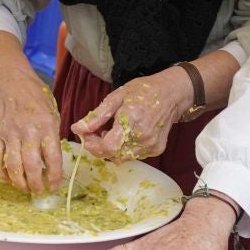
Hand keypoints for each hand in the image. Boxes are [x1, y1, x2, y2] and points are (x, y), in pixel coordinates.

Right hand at [0, 73, 64, 193]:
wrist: (12, 82)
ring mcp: (10, 134)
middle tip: (39, 191)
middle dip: (36, 184)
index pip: (53, 157)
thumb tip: (53, 162)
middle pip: (31, 166)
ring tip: (25, 189)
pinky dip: (0, 173)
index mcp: (47, 126)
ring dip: (19, 182)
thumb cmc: (37, 99)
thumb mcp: (53, 114)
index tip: (55, 186)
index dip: (54, 176)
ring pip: (13, 166)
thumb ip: (53, 137)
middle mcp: (28, 131)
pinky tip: (7, 178)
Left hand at [71, 68, 192, 162]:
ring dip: (112, 149)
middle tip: (96, 132)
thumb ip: (96, 116)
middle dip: (99, 147)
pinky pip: (133, 156)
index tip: (86, 136)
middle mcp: (143, 137)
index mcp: (131, 120)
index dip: (93, 145)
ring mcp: (151, 145)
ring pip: (122, 158)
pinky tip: (126, 135)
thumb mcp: (116, 97)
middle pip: (113, 155)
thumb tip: (78, 128)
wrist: (171, 94)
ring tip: (112, 132)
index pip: (108, 146)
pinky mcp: (156, 150)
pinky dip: (124, 149)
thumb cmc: (143, 91)